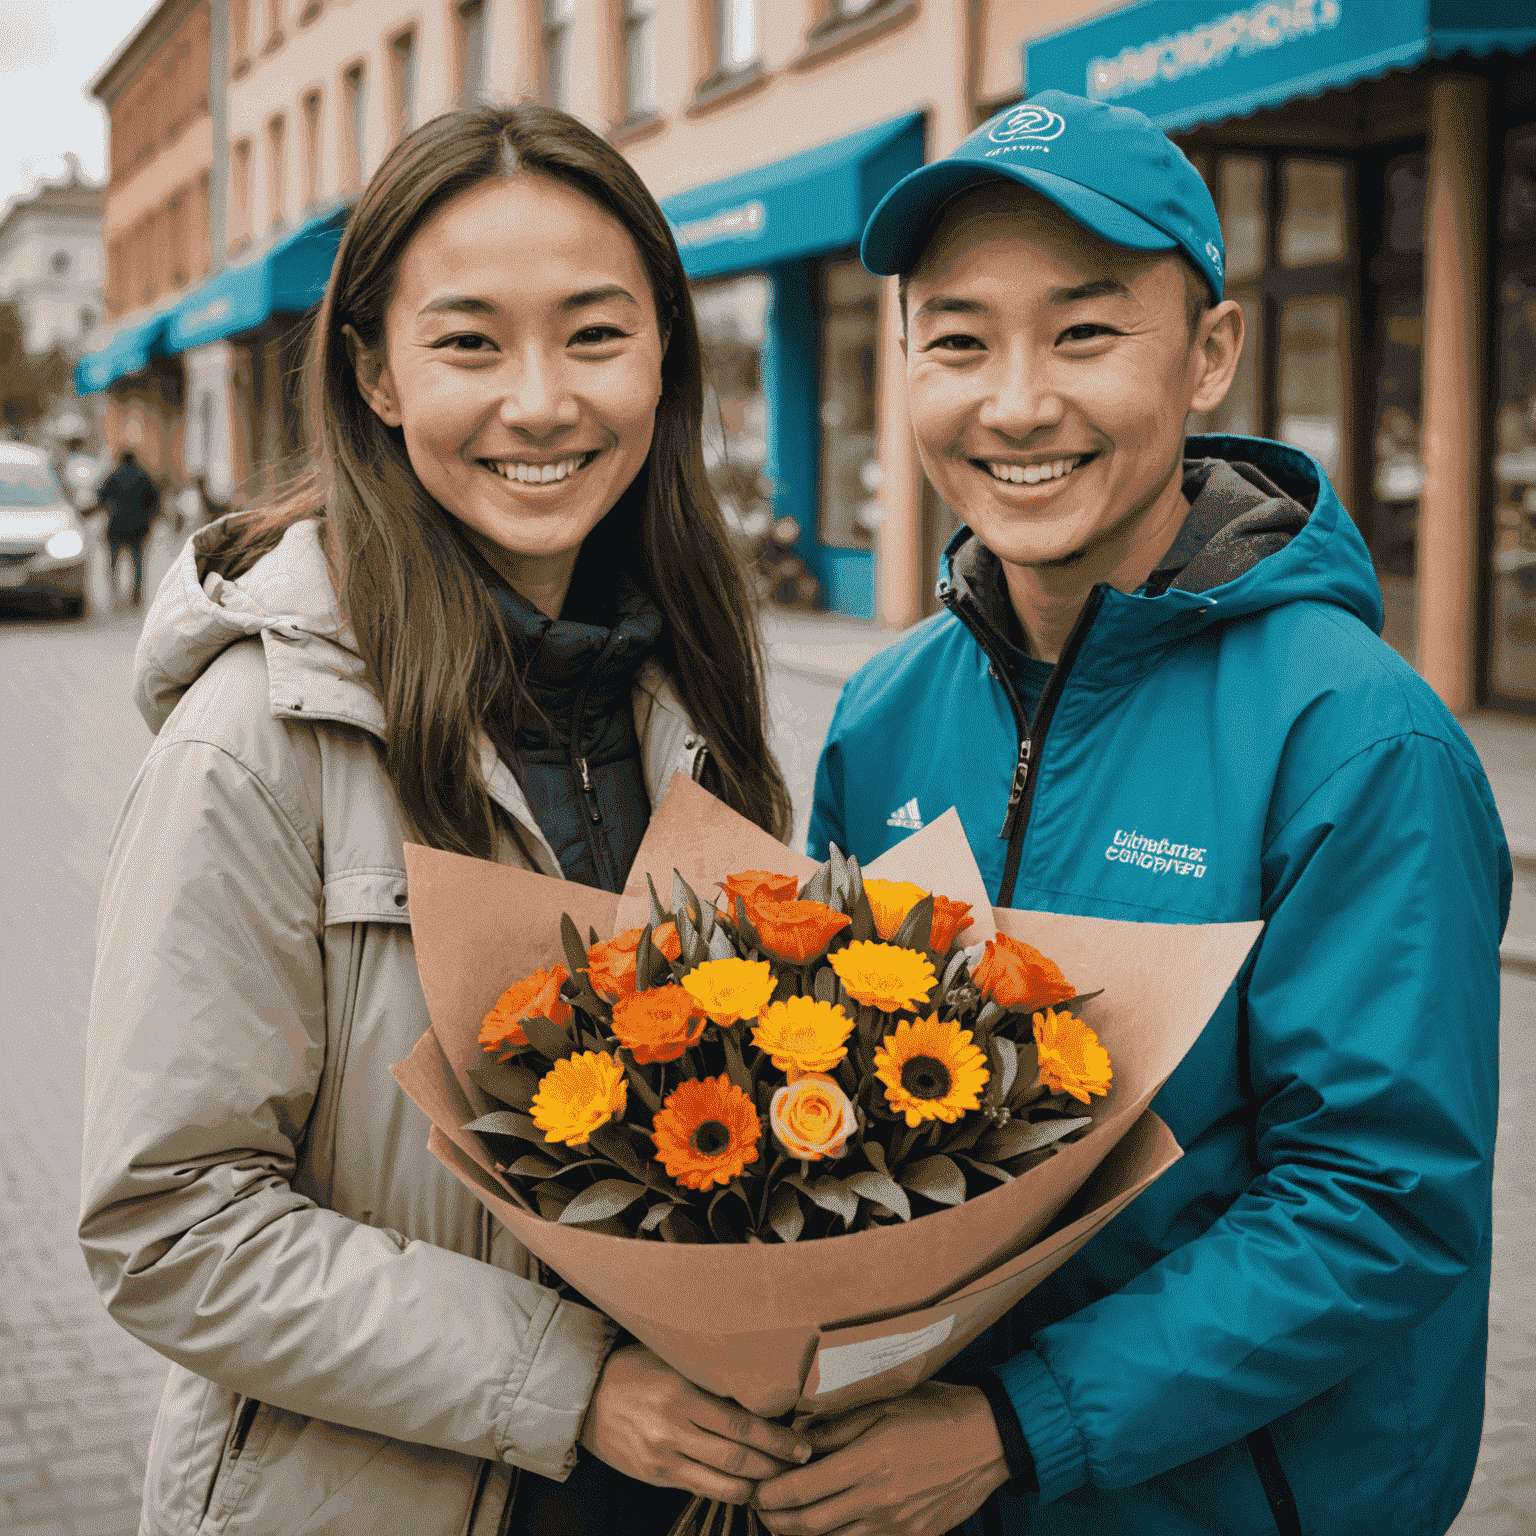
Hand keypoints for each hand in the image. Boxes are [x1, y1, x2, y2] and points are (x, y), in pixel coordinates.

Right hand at [579, 1343, 812, 1503]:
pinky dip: (730, 1492)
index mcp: (683, 1392)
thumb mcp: (672, 1360)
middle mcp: (674, 1428)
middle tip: (801, 1463)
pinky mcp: (656, 1476)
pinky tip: (747, 1487)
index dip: (777, 1439)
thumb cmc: (635, 1369)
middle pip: (739, 1457)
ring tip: (781, 1480)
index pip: (742, 1424)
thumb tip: (758, 1382)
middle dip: (777, 1464)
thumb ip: (710, 1373)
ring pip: (724, 1481)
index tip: (801, 1444)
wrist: (585, 1396)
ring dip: (758, 1484)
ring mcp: (664, 1456)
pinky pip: (703, 1490)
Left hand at [753, 1382, 1009, 1535]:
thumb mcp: (882, 1405)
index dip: (772, 1494)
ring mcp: (896, 1525)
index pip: (803, 1489)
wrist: (988, 1440)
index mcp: (869, 1461)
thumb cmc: (935, 1411)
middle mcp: (879, 1499)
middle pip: (810, 1524)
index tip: (756, 1489)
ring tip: (786, 1520)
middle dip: (777, 1520)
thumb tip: (797, 1440)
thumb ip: (837, 1428)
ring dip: (802, 1535)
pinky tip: (827, 1527)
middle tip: (761, 1508)